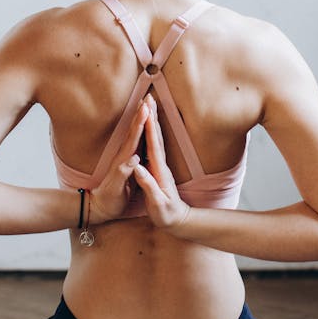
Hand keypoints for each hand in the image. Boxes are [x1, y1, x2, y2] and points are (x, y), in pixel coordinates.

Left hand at [89, 100, 147, 224]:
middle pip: (133, 130)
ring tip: (146, 105)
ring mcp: (124, 157)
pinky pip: (135, 140)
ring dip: (140, 118)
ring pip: (134, 133)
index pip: (134, 138)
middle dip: (141, 114)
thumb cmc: (109, 201)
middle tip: (148, 98)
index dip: (140, 124)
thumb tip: (134, 159)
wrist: (98, 208)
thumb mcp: (116, 190)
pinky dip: (140, 129)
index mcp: (124, 161)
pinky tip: (144, 125)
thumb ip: (123, 174)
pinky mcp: (127, 161)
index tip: (147, 109)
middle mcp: (124, 156)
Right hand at [132, 94, 190, 230]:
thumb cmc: (166, 215)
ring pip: (156, 138)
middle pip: (156, 136)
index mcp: (159, 170)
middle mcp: (161, 164)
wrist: (179, 221)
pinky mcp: (159, 167)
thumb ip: (148, 185)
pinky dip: (152, 131)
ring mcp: (161, 165)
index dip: (149, 128)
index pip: (153, 145)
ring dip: (153, 120)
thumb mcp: (157, 203)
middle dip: (152, 116)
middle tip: (148, 98)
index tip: (145, 111)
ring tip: (149, 105)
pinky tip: (150, 125)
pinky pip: (154, 144)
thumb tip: (139, 167)